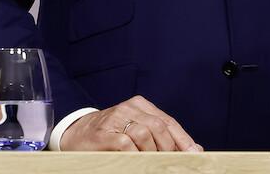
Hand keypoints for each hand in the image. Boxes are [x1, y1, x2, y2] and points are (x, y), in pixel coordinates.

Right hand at [60, 95, 202, 151]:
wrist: (76, 134)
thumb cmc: (111, 134)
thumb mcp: (136, 130)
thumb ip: (161, 137)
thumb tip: (193, 149)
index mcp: (140, 105)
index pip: (168, 121)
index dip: (183, 139)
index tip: (194, 154)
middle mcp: (128, 108)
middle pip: (158, 126)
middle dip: (169, 148)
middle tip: (172, 164)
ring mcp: (115, 119)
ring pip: (144, 134)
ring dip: (152, 153)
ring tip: (152, 164)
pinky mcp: (104, 133)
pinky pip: (126, 144)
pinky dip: (135, 156)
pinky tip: (136, 162)